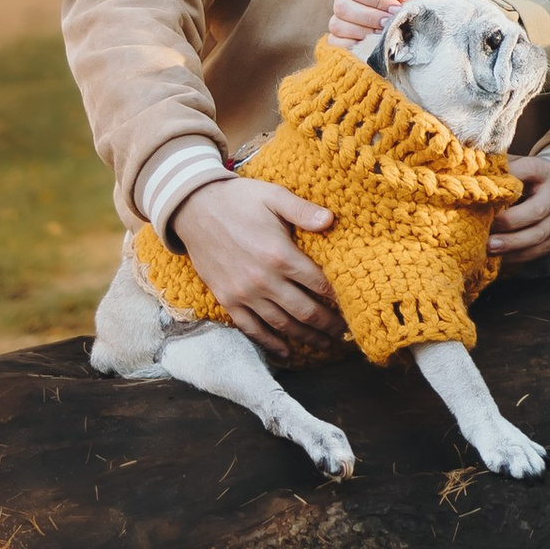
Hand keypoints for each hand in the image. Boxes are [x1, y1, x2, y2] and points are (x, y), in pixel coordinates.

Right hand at [178, 176, 339, 355]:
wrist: (194, 208)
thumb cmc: (239, 200)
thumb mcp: (273, 196)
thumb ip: (303, 210)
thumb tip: (331, 220)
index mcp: (280, 255)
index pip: (319, 285)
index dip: (339, 298)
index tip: (354, 306)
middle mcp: (264, 280)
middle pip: (305, 311)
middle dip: (329, 325)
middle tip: (346, 333)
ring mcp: (244, 294)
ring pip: (282, 325)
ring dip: (306, 338)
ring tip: (326, 345)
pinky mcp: (227, 300)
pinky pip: (251, 329)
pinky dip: (270, 344)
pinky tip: (287, 352)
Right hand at [330, 0, 416, 49]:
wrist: (416, 30)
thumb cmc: (410, 8)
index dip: (377, 1)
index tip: (396, 9)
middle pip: (343, 6)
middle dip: (370, 18)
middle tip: (390, 24)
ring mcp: (338, 20)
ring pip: (337, 25)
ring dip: (363, 33)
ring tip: (383, 36)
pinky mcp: (337, 41)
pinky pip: (336, 45)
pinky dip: (354, 47)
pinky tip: (371, 47)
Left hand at [488, 152, 549, 263]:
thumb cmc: (522, 181)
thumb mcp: (513, 168)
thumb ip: (497, 170)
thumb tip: (471, 175)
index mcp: (543, 172)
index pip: (529, 170)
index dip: (509, 178)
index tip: (486, 186)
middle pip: (537, 210)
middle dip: (510, 222)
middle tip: (488, 228)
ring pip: (538, 235)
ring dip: (512, 243)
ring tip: (489, 247)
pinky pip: (536, 251)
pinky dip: (515, 255)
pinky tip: (498, 256)